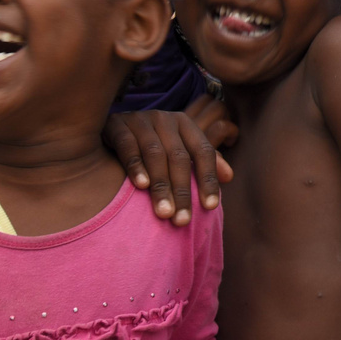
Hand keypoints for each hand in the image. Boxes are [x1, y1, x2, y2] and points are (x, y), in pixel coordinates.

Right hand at [104, 96, 235, 224]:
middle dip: (182, 191)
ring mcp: (140, 119)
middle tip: (182, 221)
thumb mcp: (179, 151)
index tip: (210, 208)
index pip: (203, 152)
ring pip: (155, 154)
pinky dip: (136, 167)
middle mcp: (165, 119)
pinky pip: (128, 146)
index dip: (208, 180)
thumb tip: (229, 177)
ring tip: (164, 213)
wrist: (111, 131)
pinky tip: (141, 187)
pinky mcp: (117, 124)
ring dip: (161, 186)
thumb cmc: (152, 147)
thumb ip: (203, 163)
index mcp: (185, 124)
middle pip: (179, 157)